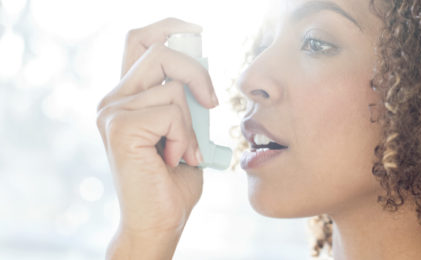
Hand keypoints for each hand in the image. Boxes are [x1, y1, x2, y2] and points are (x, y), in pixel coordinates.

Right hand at [96, 18, 218, 258]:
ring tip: (184, 152)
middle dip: (197, 72)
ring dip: (192, 124)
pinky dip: (186, 137)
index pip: (140, 40)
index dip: (169, 28)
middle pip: (159, 50)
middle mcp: (114, 98)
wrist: (161, 220)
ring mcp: (112, 111)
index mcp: (129, 95)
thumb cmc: (175, 179)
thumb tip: (201, 71)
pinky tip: (175, 160)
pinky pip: (172, 112)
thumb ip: (185, 99)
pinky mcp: (119, 126)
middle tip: (211, 103)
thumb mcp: (187, 129)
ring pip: (173, 87)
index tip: (198, 32)